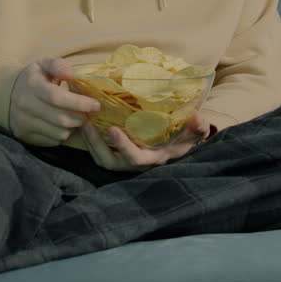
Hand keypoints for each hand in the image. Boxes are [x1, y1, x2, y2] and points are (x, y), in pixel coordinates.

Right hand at [8, 57, 99, 146]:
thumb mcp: (44, 64)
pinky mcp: (24, 135)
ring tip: (76, 119)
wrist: (6, 93)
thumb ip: (58, 65)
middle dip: (80, 118)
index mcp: (31, 85)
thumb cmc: (34, 78)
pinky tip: (63, 125)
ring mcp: (22, 122)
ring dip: (73, 127)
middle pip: (60, 118)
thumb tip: (71, 74)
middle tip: (88, 114)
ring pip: (58, 132)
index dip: (79, 103)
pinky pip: (52, 141)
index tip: (96, 105)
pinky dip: (62, 134)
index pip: (57, 98)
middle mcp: (24, 104)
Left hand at [80, 112, 210, 171]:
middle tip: (86, 124)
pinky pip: (100, 151)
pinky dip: (91, 140)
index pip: (135, 158)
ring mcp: (125, 159)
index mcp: (153, 158)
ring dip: (90, 142)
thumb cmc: (186, 136)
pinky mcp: (117, 153)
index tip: (113, 129)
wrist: (180, 142)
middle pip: (110, 162)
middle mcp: (137, 162)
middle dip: (95, 145)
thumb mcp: (194, 131)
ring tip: (82, 122)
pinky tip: (85, 122)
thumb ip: (198, 127)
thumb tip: (198, 119)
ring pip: (102, 158)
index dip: (123, 146)